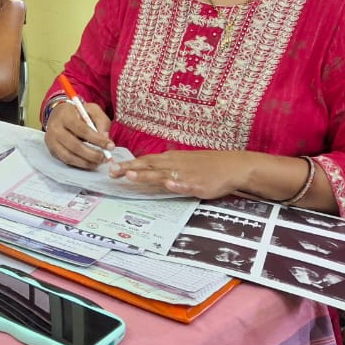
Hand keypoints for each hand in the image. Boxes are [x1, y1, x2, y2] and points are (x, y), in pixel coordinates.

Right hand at [43, 99, 113, 169]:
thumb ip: (101, 122)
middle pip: (75, 146)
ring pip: (69, 157)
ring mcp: (51, 141)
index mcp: (65, 116)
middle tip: (106, 158)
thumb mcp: (92, 110)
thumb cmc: (78, 112)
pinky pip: (66, 161)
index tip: (110, 146)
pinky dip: (79, 164)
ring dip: (86, 162)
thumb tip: (105, 138)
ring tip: (99, 162)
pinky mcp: (52, 151)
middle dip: (93, 154)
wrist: (60, 114)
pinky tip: (89, 163)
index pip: (82, 130)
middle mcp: (55, 129)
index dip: (97, 140)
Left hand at [109, 149, 249, 198]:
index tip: (112, 167)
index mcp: (170, 159)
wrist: (232, 166)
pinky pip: (186, 184)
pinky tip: (169, 185)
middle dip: (129, 169)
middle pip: (148, 166)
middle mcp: (175, 164)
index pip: (145, 161)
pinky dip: (177, 184)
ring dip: (146, 175)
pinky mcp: (198, 184)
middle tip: (112, 172)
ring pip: (162, 174)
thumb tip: (150, 168)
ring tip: (131, 175)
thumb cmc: (208, 165)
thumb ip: (167, 166)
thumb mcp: (184, 162)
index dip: (129, 164)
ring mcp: (185, 174)